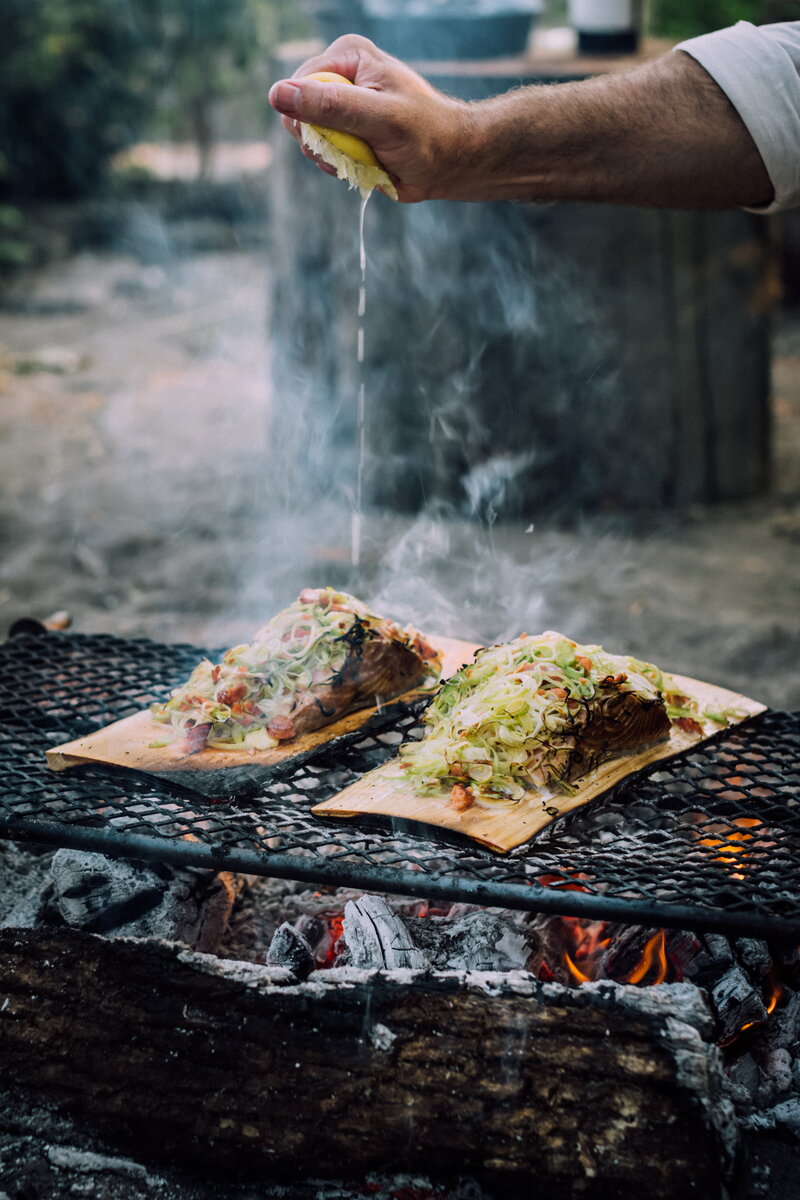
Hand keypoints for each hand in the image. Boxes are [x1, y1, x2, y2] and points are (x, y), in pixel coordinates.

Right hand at [268, 35, 474, 202]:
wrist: (450, 162)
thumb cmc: (424, 135)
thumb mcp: (379, 118)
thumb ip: (330, 106)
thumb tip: (277, 94)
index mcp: (347, 56)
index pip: (297, 87)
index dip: (311, 120)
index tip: (345, 135)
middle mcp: (340, 76)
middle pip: (297, 114)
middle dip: (321, 141)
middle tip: (356, 149)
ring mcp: (340, 106)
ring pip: (307, 139)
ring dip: (331, 157)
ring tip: (365, 156)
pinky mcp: (344, 132)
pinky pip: (321, 153)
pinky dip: (338, 166)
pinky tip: (364, 164)